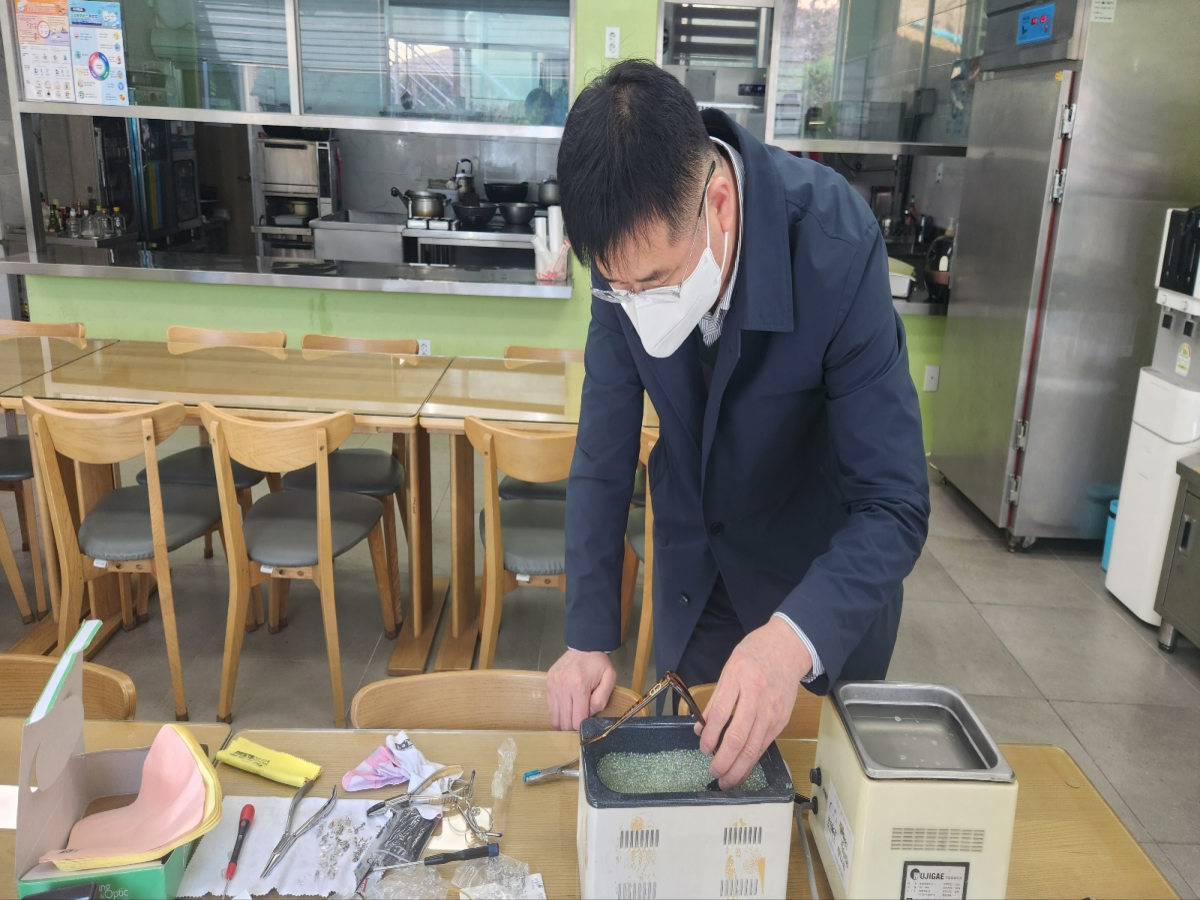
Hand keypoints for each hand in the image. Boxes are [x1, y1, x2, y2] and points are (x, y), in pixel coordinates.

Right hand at [547, 649, 616, 730]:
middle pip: (564, 722)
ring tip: (572, 716)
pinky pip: (550, 706)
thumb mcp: (609, 678)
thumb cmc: (599, 664)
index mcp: (579, 686)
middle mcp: (563, 686)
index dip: (582, 727)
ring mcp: (553, 684)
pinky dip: (557, 712)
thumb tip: (589, 713)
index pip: (577, 720)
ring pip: (554, 717)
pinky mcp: (548, 682)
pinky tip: (565, 709)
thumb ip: (602, 698)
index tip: (587, 724)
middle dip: (572, 727)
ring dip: (563, 721)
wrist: (584, 645)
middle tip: (580, 722)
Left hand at [695, 617, 810, 788]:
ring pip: (754, 747)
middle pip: (739, 737)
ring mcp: (772, 711)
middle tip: (713, 773)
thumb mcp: (729, 668)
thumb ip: (716, 699)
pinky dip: (753, 761)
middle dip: (724, 761)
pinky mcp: (781, 720)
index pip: (720, 714)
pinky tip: (743, 770)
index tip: (703, 748)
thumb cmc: (755, 654)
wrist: (788, 648)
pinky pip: (765, 745)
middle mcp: (757, 697)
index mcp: (738, 679)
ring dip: (739, 768)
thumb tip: (701, 728)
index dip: (710, 736)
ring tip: (726, 781)